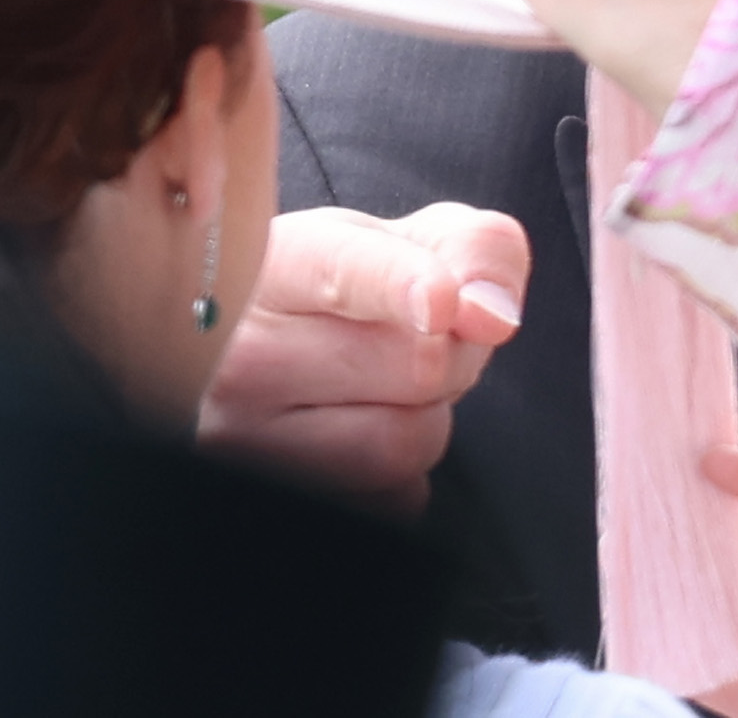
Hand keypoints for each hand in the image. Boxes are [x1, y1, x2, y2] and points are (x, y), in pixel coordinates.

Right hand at [195, 202, 528, 514]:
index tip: (443, 299)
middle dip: (456, 352)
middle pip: (417, 364)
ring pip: (405, 443)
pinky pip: (393, 500)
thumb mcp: (406, 237)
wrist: (267, 338)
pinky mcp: (272, 496)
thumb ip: (472, 250)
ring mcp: (245, 435)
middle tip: (430, 335)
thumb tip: (492, 313)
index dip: (404, 285)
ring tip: (390, 384)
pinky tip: (367, 427)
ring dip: (429, 416)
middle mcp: (246, 352)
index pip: (346, 273)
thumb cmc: (341, 284)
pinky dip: (404, 473)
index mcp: (279, 264)